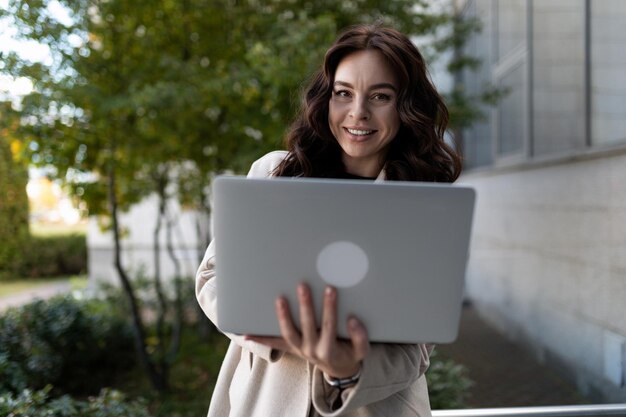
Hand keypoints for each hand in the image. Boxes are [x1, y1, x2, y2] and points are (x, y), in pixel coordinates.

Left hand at [245, 283, 369, 378]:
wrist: (339, 370)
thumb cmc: (350, 354)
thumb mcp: (361, 350)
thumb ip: (360, 336)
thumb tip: (352, 320)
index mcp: (329, 349)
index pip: (329, 324)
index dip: (330, 307)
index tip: (330, 288)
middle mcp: (311, 350)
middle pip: (307, 325)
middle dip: (305, 305)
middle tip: (303, 285)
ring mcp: (299, 349)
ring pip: (288, 333)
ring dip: (283, 316)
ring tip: (279, 298)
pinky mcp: (291, 348)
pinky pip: (274, 344)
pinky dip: (260, 339)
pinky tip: (246, 333)